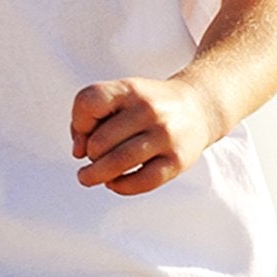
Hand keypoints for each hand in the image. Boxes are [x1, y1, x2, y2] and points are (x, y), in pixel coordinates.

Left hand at [70, 75, 224, 194]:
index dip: (79, 122)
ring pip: (118, 163)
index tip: (84, 133)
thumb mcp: (119, 96)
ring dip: (96, 175)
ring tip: (88, 177)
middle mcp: (148, 110)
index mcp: (130, 90)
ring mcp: (165, 135)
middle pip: (99, 141)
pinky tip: (114, 182)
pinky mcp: (177, 160)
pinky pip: (142, 181)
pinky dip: (121, 186)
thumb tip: (78, 152)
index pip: (89, 102)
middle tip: (93, 157)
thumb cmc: (146, 106)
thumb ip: (88, 116)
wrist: (198, 107)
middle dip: (89, 154)